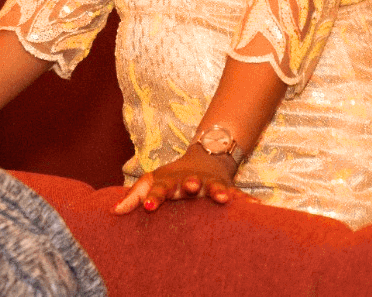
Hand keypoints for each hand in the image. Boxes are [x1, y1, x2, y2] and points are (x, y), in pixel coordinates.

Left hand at [113, 144, 252, 214]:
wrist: (205, 159)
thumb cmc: (172, 178)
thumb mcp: (152, 182)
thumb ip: (135, 197)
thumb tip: (113, 212)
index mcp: (170, 180)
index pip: (159, 187)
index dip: (153, 196)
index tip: (149, 206)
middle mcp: (191, 180)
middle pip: (189, 181)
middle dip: (189, 184)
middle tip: (190, 187)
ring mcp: (210, 184)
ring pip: (214, 186)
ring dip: (217, 191)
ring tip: (222, 198)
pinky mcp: (227, 189)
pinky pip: (238, 196)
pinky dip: (248, 202)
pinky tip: (258, 208)